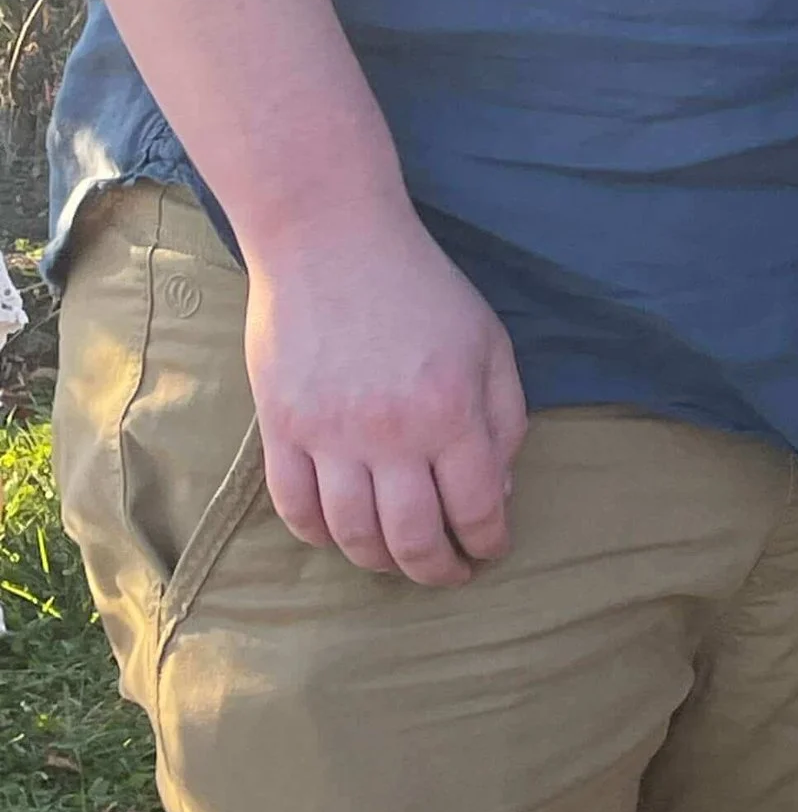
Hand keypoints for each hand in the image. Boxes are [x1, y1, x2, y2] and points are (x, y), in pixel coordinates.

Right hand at [242, 201, 528, 585]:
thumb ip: (503, 417)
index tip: (489, 551)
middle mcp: (390, 435)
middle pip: (413, 539)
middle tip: (449, 572)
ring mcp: (329, 435)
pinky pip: (295, 509)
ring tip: (398, 558)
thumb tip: (498, 489)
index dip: (488, 543)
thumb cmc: (422, 288)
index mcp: (451, 412)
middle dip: (437, 570)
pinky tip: (341, 533)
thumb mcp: (489, 342)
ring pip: (352, 536)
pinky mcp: (280, 429)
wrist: (331, 239)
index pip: (477, 508)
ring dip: (379, 561)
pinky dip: (319, 535)